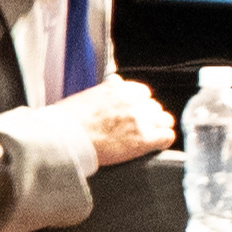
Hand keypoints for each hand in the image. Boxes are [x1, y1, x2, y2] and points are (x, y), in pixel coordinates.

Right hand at [54, 74, 175, 170]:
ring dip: (158, 127)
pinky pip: (167, 137)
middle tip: (141, 127)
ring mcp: (140, 120)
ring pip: (164, 120)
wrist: (65, 139)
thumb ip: (106, 92)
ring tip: (151, 136)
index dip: (141, 104)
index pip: (143, 92)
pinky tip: (158, 145)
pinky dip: (164, 141)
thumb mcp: (87, 96)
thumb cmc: (68, 121)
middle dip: (149, 116)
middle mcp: (132, 102)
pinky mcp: (143, 139)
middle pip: (154, 107)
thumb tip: (114, 86)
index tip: (137, 111)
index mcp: (118, 89)